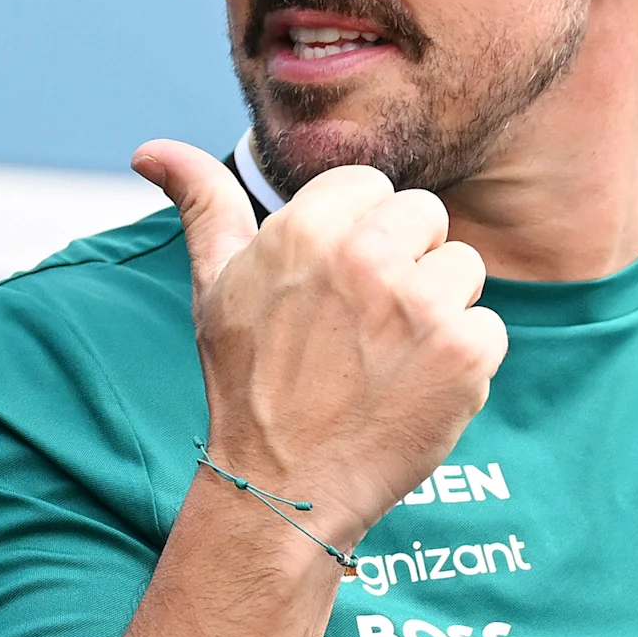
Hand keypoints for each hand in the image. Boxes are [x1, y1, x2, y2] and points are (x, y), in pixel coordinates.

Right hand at [132, 140, 504, 541]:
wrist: (283, 486)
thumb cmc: (247, 381)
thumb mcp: (215, 285)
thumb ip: (201, 204)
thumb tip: (149, 150)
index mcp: (305, 230)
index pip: (370, 185)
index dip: (356, 231)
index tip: (334, 283)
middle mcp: (366, 258)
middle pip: (425, 215)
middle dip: (403, 259)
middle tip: (362, 322)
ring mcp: (422, 306)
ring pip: (463, 266)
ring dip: (437, 305)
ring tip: (387, 354)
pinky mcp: (466, 353)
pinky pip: (488, 325)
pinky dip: (461, 359)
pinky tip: (413, 385)